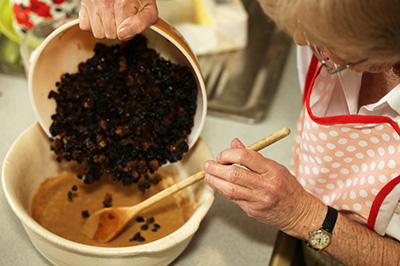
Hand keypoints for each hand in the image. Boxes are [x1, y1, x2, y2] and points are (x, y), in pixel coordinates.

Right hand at [79, 0, 157, 39]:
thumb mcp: (148, 10)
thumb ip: (140, 23)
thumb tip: (123, 35)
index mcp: (122, 3)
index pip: (121, 35)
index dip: (128, 31)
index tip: (130, 21)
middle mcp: (105, 2)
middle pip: (109, 34)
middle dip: (117, 30)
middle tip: (122, 17)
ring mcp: (93, 2)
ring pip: (97, 32)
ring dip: (105, 28)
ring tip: (112, 16)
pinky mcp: (84, 3)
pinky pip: (85, 26)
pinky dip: (92, 24)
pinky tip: (101, 16)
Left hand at [204, 138, 324, 237]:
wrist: (299, 213)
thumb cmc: (288, 188)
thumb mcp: (275, 167)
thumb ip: (253, 156)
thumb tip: (235, 143)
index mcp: (272, 170)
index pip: (246, 156)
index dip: (229, 154)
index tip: (222, 155)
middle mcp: (265, 184)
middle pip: (234, 173)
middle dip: (216, 168)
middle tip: (209, 165)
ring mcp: (258, 199)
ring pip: (230, 188)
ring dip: (214, 180)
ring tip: (208, 175)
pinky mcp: (253, 210)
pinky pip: (233, 199)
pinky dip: (222, 190)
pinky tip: (217, 185)